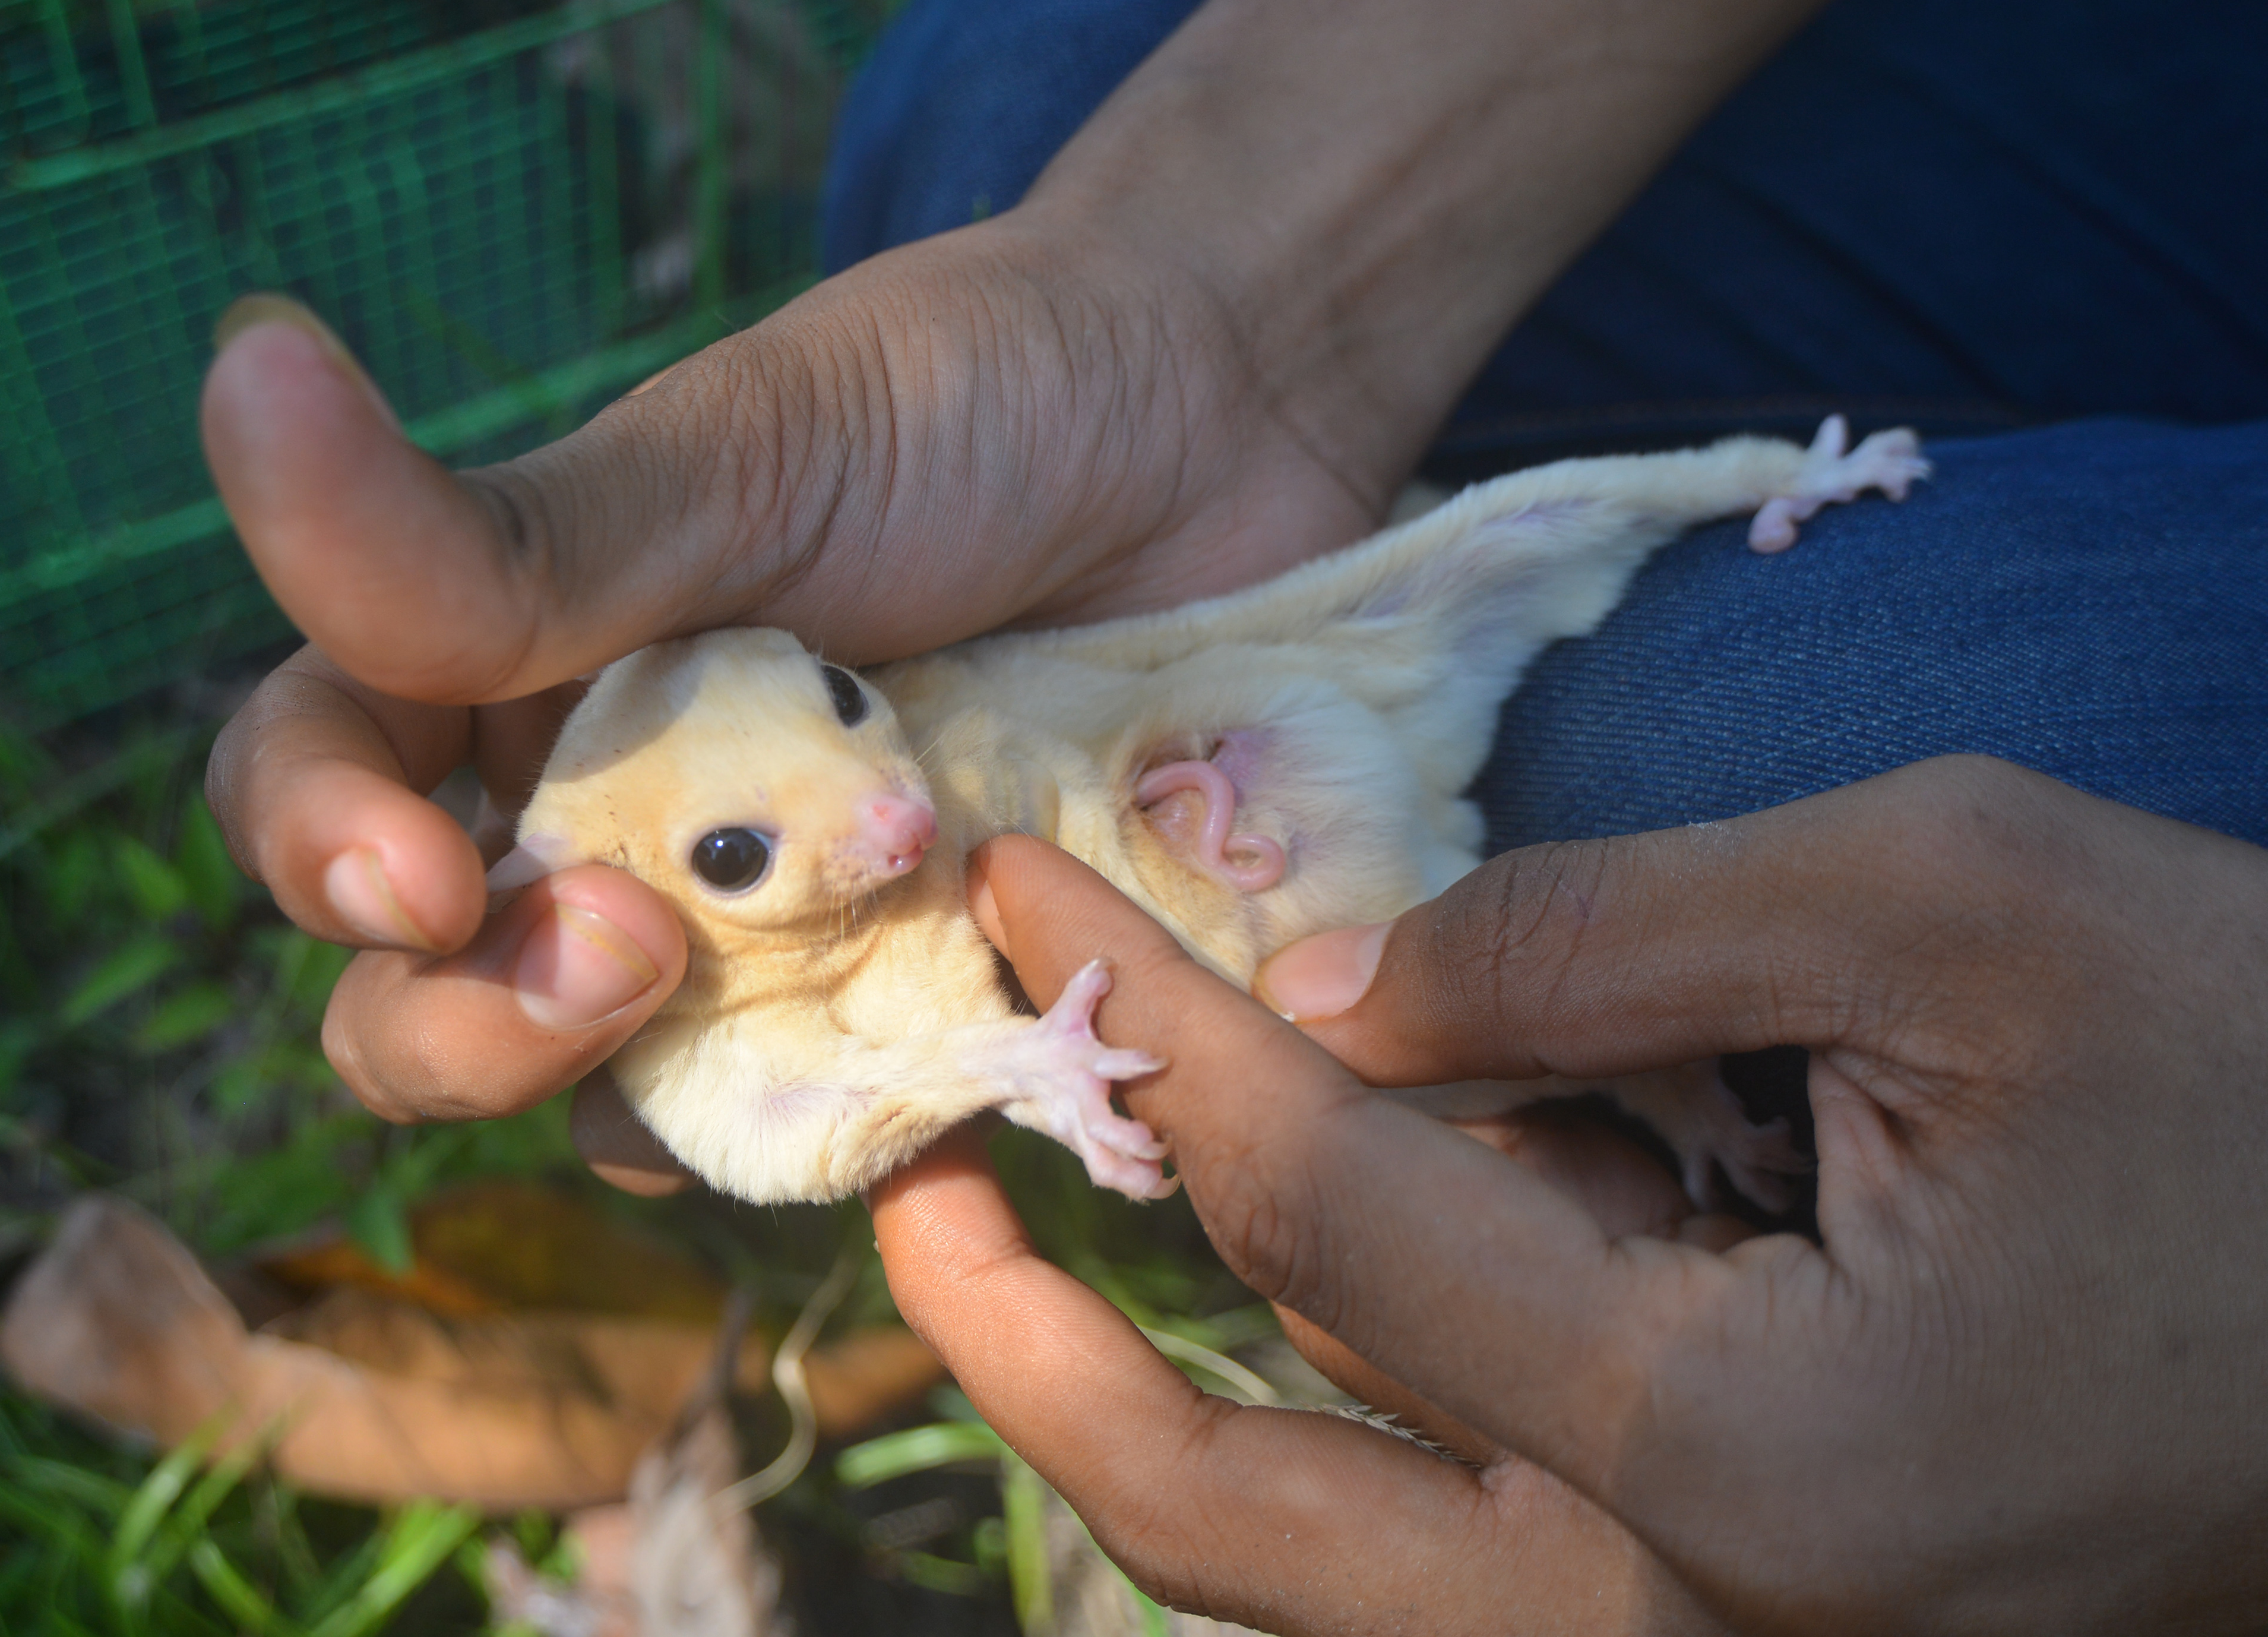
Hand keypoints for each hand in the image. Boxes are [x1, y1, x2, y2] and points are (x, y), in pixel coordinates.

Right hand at [201, 219, 1388, 1166]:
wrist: (1215, 433)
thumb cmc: (964, 406)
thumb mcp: (733, 462)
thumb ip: (502, 534)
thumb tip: (240, 366)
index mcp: (510, 669)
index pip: (317, 789)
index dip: (319, 854)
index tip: (418, 879)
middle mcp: (603, 817)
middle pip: (428, 995)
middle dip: (467, 1026)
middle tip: (625, 960)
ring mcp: (754, 927)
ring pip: (604, 1092)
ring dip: (637, 1096)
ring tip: (787, 1011)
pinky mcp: (901, 996)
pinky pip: (816, 1123)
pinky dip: (838, 1134)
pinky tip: (913, 1101)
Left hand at [873, 757, 2267, 1633]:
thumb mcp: (1956, 906)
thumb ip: (1604, 941)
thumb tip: (1340, 991)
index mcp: (1743, 1454)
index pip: (1331, 1209)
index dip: (1162, 1028)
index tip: (1027, 892)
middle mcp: (1707, 1620)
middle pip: (1249, 1523)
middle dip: (1041, 1362)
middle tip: (906, 1217)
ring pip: (1338, 1567)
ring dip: (1159, 1405)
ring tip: (1026, 1240)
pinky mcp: (1769, 1610)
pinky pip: (1474, 1542)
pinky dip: (1348, 1412)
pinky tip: (1298, 1263)